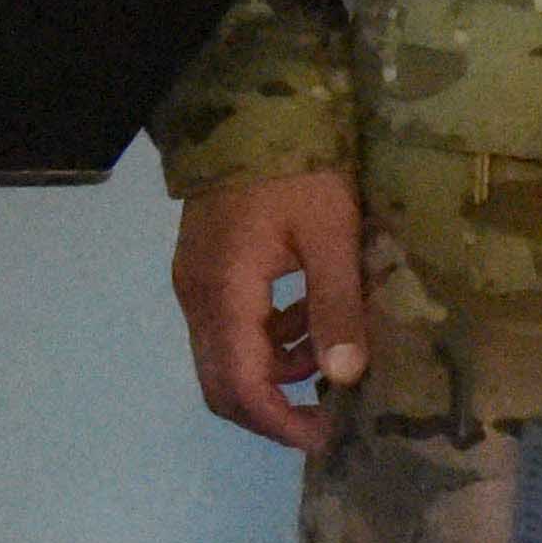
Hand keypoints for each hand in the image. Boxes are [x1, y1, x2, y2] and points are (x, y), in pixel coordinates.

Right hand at [174, 168, 369, 446]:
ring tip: (333, 364)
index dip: (281, 422)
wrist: (253, 104)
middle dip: (274, 409)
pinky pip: (230, 326)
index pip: (240, 385)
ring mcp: (196, 281)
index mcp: (224, 293)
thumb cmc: (299, 167)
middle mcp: (197, 297)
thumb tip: (346, 377)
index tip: (327, 437)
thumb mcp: (331, 234)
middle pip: (222, 383)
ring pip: (225, 356)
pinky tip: (311, 322)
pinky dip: (268, 340)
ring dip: (275, 372)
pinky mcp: (207, 267)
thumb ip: (336, 306)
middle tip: (329, 418)